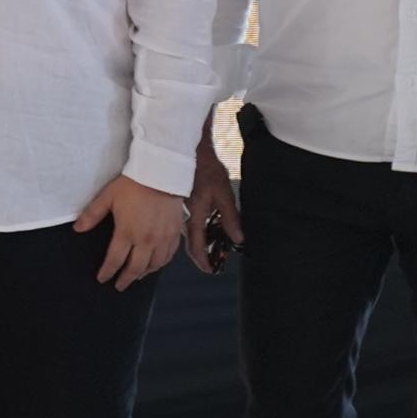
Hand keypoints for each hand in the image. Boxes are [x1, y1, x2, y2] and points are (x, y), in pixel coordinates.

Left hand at [74, 174, 189, 288]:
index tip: (102, 279)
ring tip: (136, 277)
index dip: (107, 272)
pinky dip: (160, 264)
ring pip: (154, 265)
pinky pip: (168, 256)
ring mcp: (162, 238)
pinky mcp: (175, 233)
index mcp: (127, 232)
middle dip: (125, 279)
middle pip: (135, 268)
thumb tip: (77, 229)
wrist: (162, 173)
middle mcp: (146, 240)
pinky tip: (155, 265)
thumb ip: (92, 215)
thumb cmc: (133, 184)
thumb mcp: (108, 197)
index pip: (115, 260)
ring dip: (143, 274)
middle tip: (119, 286)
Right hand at [182, 135, 242, 275]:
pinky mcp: (178, 202)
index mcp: (195, 215)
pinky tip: (202, 224)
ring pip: (186, 232)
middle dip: (201, 253)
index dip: (203, 260)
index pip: (197, 245)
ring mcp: (178, 209)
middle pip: (190, 241)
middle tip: (211, 260)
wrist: (186, 148)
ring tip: (210, 245)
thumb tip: (238, 237)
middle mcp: (183, 215)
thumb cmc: (205, 167)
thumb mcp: (224, 191)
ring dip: (198, 240)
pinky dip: (194, 227)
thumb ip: (231, 216)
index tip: (209, 269)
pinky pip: (184, 221)